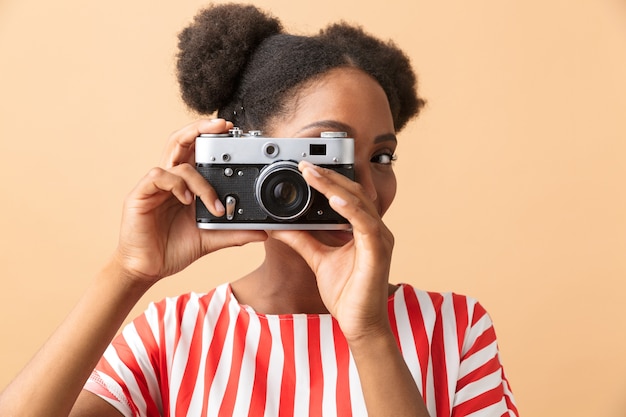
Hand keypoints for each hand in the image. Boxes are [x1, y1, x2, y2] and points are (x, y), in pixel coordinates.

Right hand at [115, 119, 266, 285]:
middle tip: (224, 126)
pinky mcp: (141, 194)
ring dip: (199, 177)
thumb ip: (234, 233)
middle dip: (201, 128)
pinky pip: (159, 176)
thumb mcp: (210, 239)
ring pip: (175, 159)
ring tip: (212, 200)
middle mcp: (171, 179)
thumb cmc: (174, 248)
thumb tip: (262, 232)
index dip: (211, 136)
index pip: (197, 150)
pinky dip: (177, 184)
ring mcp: (155, 185)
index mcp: (186, 185)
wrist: (148, 268)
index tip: (233, 131)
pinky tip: (187, 201)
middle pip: (181, 140)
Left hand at [269, 161, 393, 340]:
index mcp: (364, 229)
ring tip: (313, 174)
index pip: (346, 196)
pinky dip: (349, 209)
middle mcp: (375, 230)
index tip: (305, 169)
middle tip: (304, 165)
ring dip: (334, 186)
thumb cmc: (347, 294)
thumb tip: (279, 225)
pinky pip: (364, 224)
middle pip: (352, 193)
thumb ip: (302, 240)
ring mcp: (380, 239)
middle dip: (328, 177)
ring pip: (358, 202)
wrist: (360, 324)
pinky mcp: (378, 251)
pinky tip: (334, 199)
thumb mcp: (318, 259)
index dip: (328, 181)